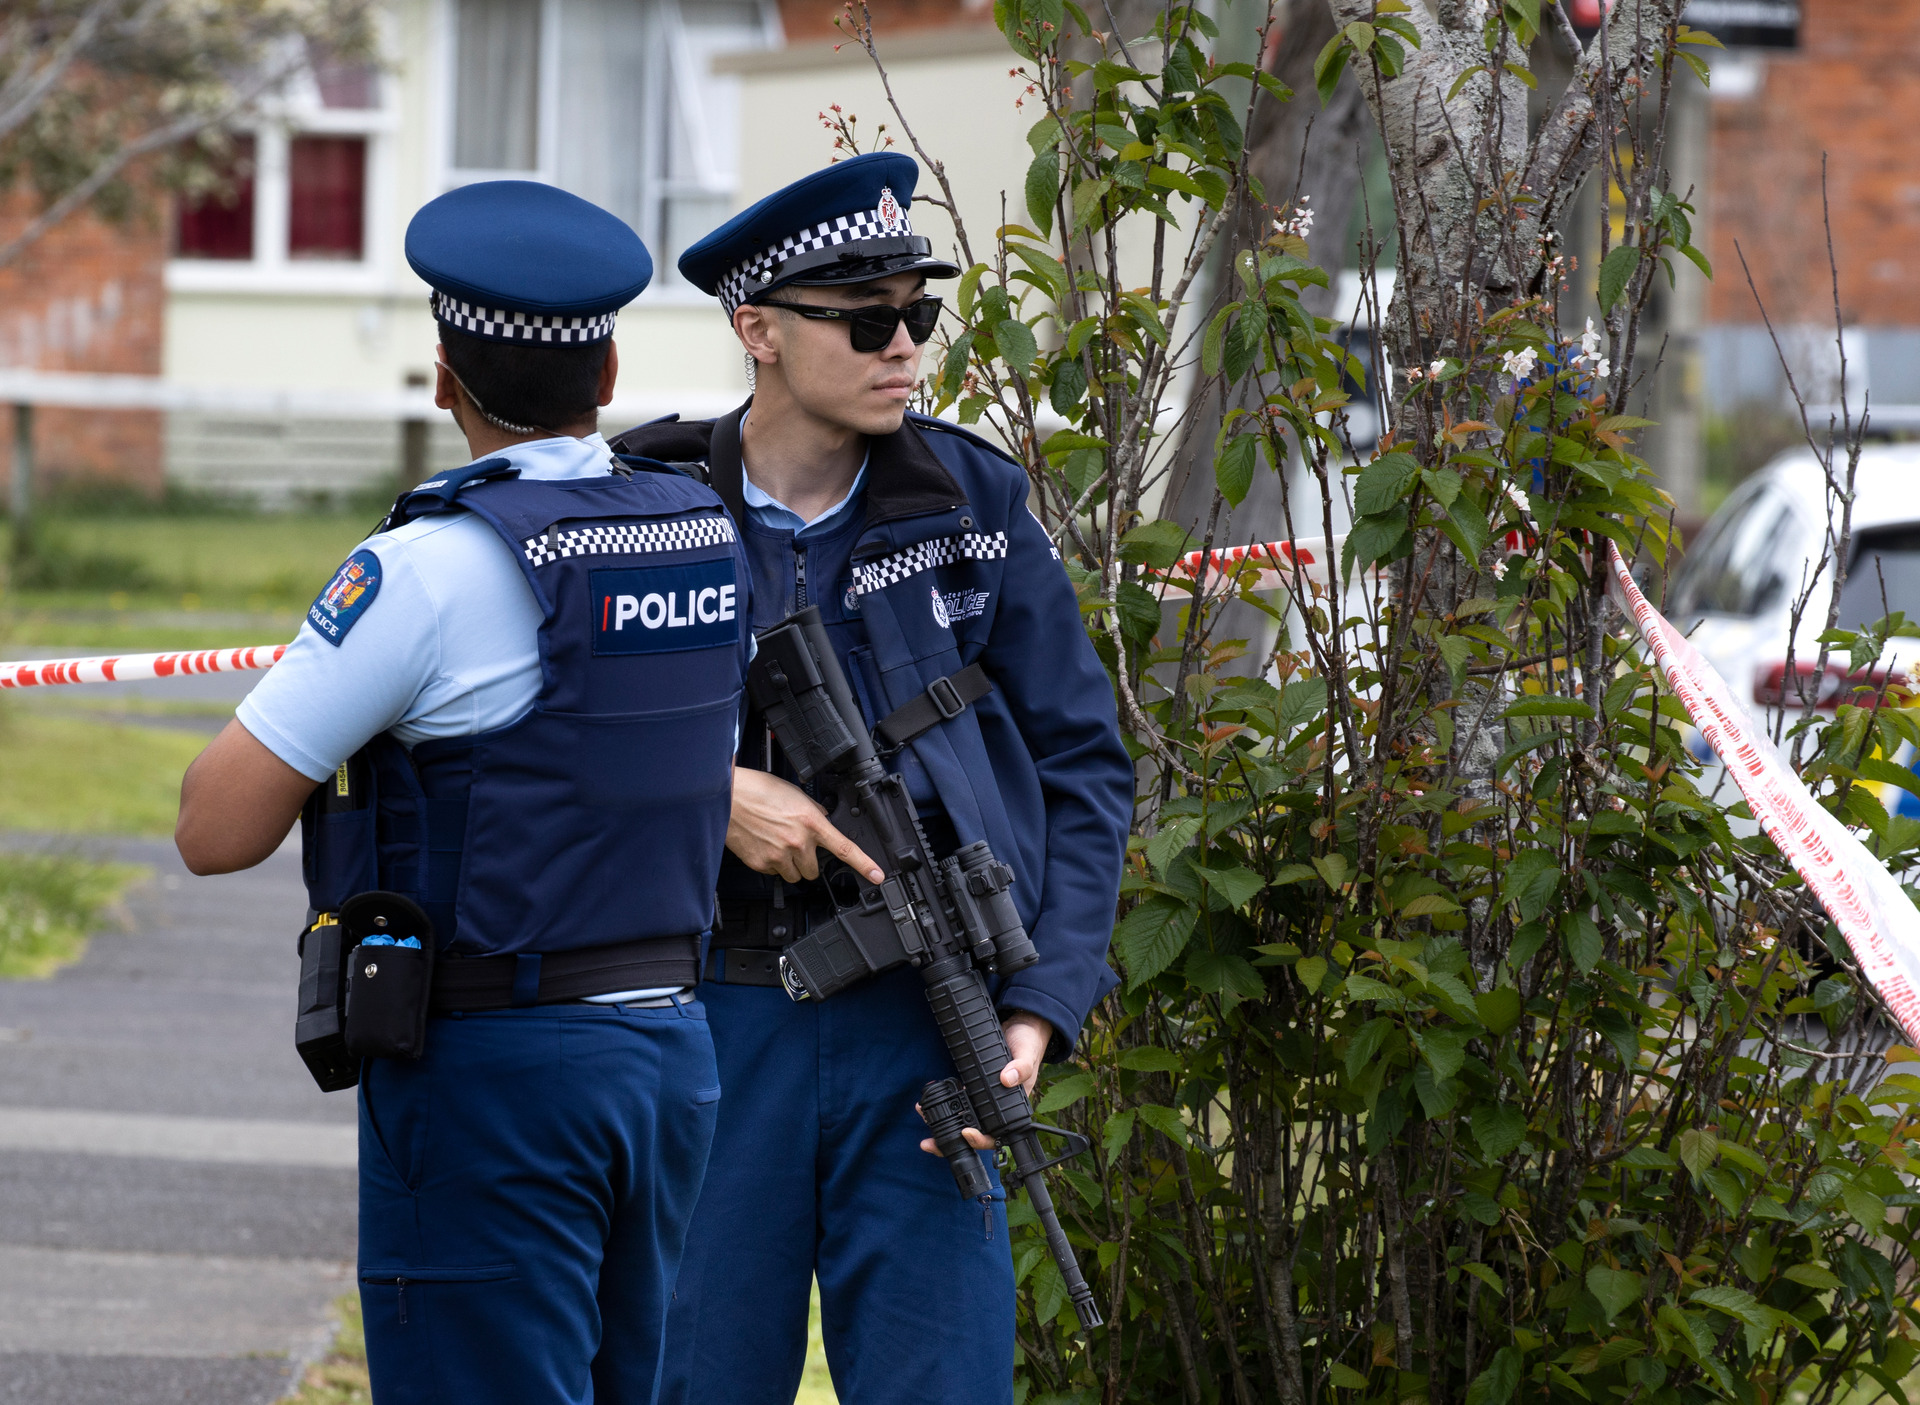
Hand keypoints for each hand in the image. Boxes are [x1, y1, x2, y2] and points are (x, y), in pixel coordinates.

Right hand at [726, 765, 881, 884]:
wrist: (729, 796)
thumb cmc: (759, 791)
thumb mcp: (796, 795)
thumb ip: (813, 811)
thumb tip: (822, 821)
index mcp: (811, 822)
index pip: (845, 848)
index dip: (865, 865)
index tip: (877, 875)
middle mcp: (798, 842)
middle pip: (814, 870)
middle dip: (808, 860)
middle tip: (795, 844)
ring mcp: (779, 856)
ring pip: (795, 875)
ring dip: (791, 865)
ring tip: (777, 843)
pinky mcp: (761, 864)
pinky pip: (774, 873)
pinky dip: (771, 864)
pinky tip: (764, 845)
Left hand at [919, 1012, 1053, 1154]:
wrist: (1020, 1025)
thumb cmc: (1029, 1043)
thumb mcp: (1027, 1054)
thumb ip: (1021, 1067)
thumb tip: (1007, 1079)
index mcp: (1013, 1108)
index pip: (997, 1135)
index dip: (981, 1140)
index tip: (966, 1133)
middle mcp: (997, 1107)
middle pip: (974, 1131)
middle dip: (951, 1138)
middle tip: (930, 1140)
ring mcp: (984, 1097)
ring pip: (963, 1117)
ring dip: (943, 1120)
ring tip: (923, 1112)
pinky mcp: (973, 1085)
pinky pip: (958, 1099)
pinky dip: (945, 1101)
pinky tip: (929, 1098)